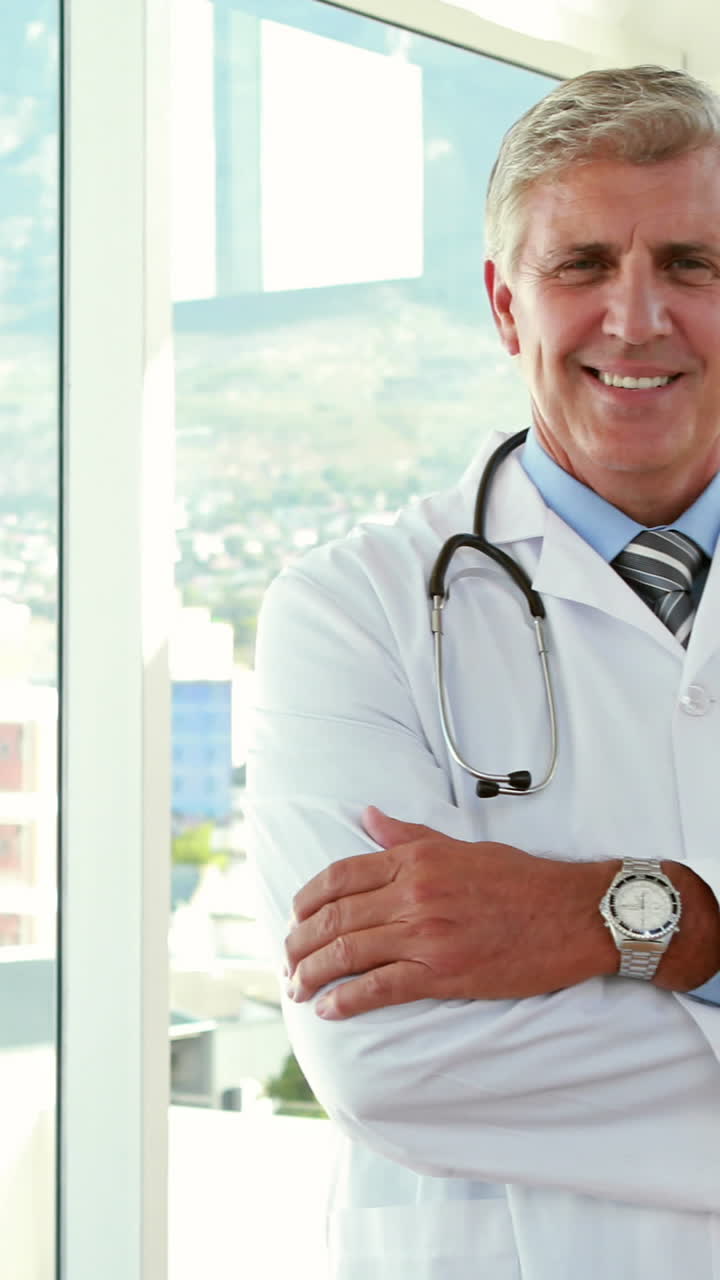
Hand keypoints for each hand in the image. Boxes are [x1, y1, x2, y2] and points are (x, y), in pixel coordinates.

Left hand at [285, 806, 617, 1017]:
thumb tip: (367, 815)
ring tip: (297, 988)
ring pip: (348, 954)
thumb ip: (407, 834)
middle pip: (334, 918)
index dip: (306, 900)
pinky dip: (346, 1001)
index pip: (339, 877)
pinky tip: (329, 1010)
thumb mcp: (460, 846)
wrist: (573, 914)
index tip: (294, 918)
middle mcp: (413, 893)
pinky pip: (380, 988)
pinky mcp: (444, 973)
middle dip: (299, 943)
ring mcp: (426, 934)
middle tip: (286, 960)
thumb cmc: (521, 879)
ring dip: (312, 974)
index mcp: (415, 859)